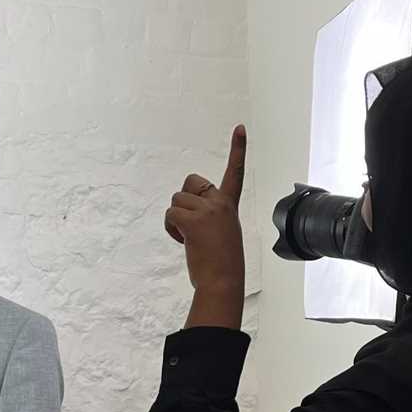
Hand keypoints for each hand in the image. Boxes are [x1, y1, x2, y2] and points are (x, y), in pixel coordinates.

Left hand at [164, 124, 246, 296]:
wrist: (223, 282)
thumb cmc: (223, 264)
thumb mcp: (223, 234)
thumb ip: (211, 217)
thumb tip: (191, 217)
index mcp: (230, 206)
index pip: (235, 173)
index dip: (238, 150)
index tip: (240, 129)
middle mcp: (221, 204)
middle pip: (190, 183)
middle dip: (183, 199)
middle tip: (190, 223)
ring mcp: (208, 211)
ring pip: (176, 200)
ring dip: (176, 219)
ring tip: (189, 238)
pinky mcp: (194, 221)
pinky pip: (171, 214)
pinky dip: (171, 228)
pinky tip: (183, 241)